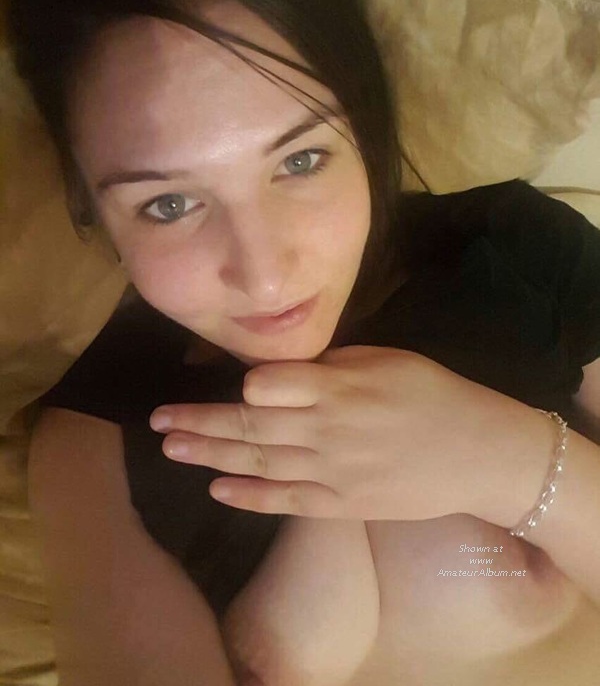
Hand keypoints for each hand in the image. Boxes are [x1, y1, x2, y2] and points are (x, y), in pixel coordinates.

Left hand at [150, 346, 548, 521]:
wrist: (475, 453)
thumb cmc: (431, 393)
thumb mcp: (384, 360)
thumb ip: (331, 365)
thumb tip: (284, 369)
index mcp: (338, 387)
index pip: (269, 384)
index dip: (240, 383)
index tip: (213, 379)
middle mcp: (325, 430)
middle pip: (250, 425)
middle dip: (199, 421)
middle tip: (157, 419)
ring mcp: (331, 473)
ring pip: (258, 462)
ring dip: (210, 455)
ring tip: (170, 448)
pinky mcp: (340, 505)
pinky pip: (286, 501)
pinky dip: (249, 495)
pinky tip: (217, 488)